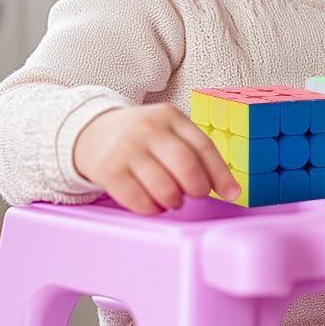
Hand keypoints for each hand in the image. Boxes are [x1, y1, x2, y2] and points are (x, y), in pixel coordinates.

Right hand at [72, 102, 240, 214]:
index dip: (221, 174)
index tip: (232, 194)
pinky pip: (139, 200)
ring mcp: (127, 149)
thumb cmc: (143, 137)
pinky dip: (152, 208)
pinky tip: (153, 203)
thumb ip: (196, 152)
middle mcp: (149, 130)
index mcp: (170, 116)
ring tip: (173, 198)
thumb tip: (230, 189)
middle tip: (196, 194)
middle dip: (198, 188)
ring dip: (175, 200)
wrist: (92, 132)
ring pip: (164, 187)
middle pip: (186, 165)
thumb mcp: (169, 130)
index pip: (203, 146)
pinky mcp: (109, 171)